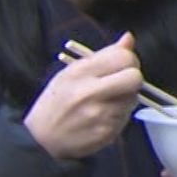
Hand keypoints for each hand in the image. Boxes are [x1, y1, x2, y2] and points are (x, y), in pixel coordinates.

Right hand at [25, 31, 143, 159]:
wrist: (41, 138)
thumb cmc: (57, 100)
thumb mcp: (73, 71)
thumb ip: (104, 55)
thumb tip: (129, 38)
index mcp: (81, 72)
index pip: (124, 57)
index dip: (128, 60)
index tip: (122, 66)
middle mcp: (90, 92)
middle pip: (135, 78)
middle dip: (133, 78)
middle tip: (121, 83)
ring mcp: (100, 114)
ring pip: (133, 98)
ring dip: (125, 98)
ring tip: (105, 102)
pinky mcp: (107, 132)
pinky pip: (126, 117)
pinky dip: (119, 115)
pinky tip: (103, 117)